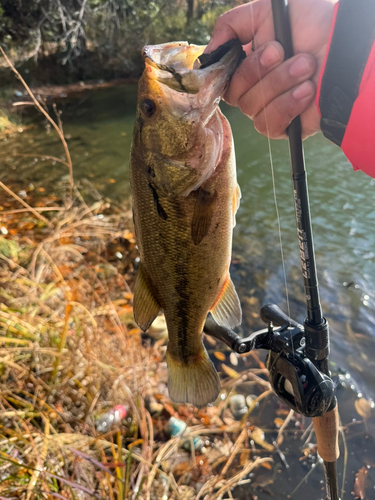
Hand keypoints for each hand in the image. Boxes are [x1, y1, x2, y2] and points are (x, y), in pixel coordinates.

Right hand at [206, 0, 336, 138]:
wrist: (346, 49)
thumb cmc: (313, 25)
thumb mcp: (268, 11)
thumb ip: (231, 25)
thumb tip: (208, 53)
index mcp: (247, 63)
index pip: (221, 78)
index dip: (225, 70)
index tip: (241, 52)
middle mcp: (254, 87)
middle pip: (234, 93)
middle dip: (258, 70)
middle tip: (282, 51)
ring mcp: (268, 108)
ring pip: (252, 107)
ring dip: (280, 83)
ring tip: (307, 66)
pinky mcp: (283, 126)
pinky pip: (268, 124)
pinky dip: (288, 105)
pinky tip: (307, 91)